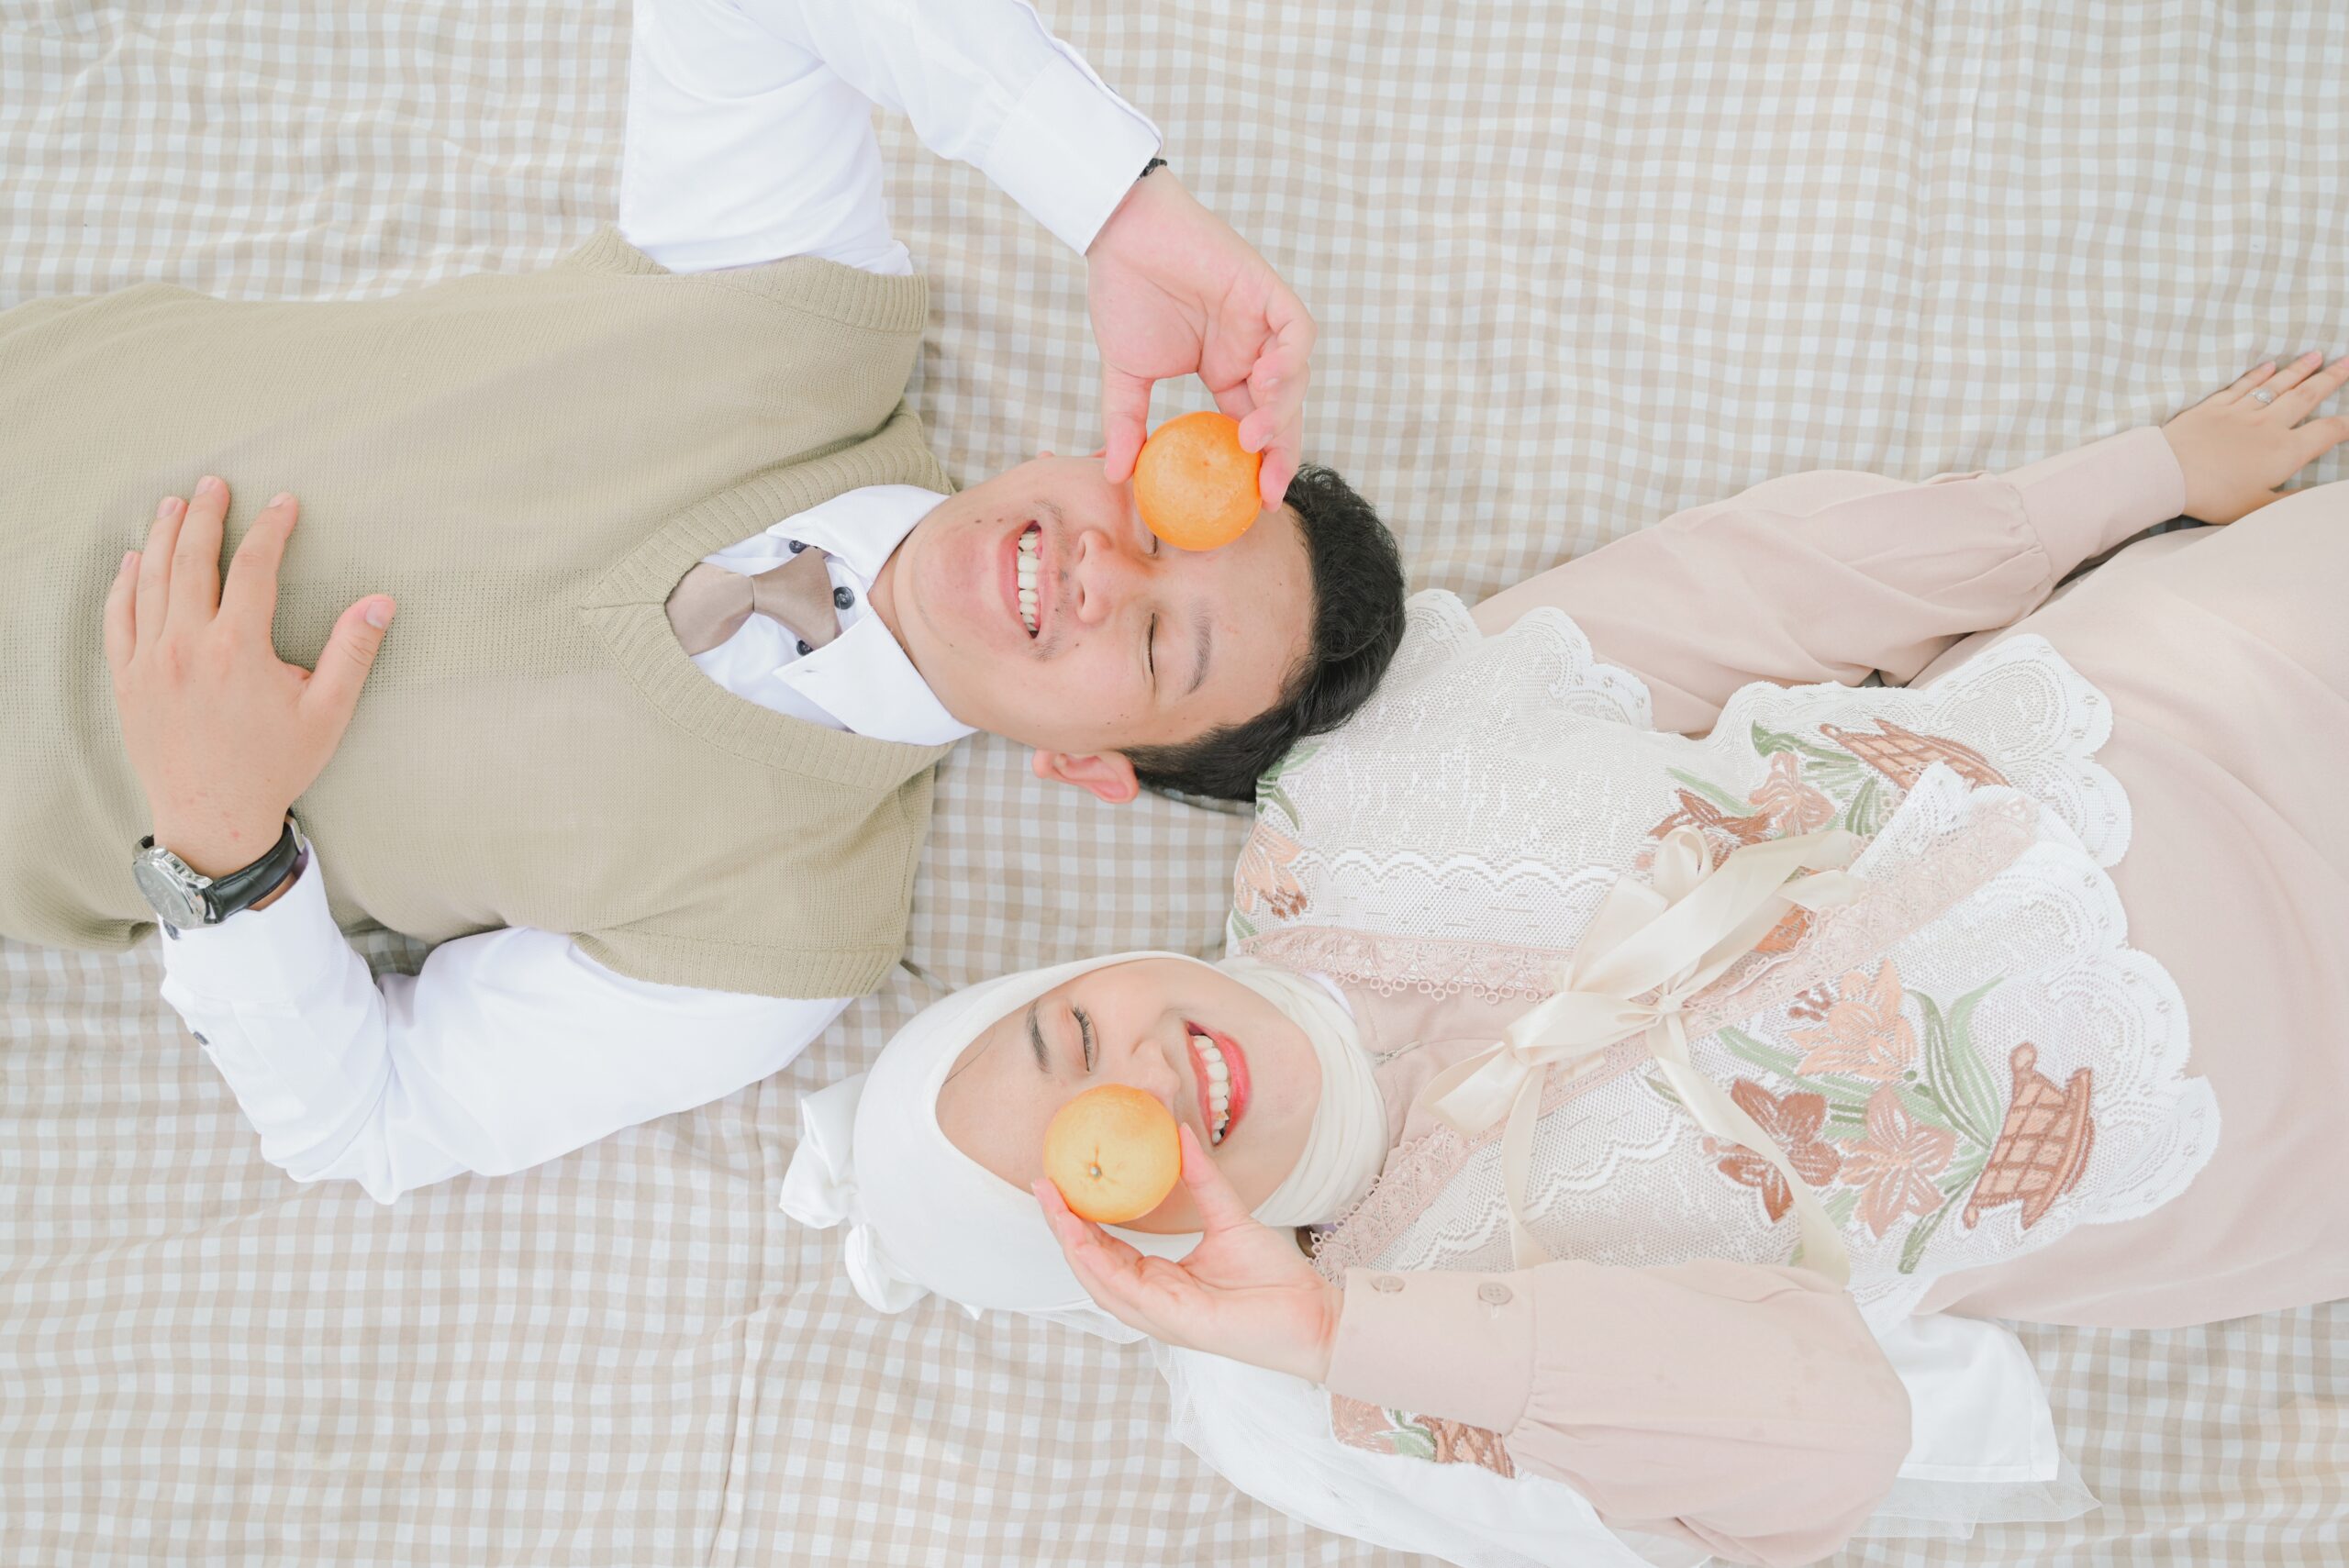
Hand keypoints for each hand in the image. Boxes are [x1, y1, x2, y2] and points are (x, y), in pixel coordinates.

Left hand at [104, 478, 393, 875]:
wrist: (213, 819)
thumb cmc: (276, 767)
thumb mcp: (328, 712)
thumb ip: (353, 652)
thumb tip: (382, 601)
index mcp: (238, 648)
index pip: (254, 568)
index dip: (271, 530)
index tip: (284, 503)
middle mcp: (186, 646)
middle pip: (192, 560)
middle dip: (205, 515)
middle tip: (214, 484)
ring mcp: (149, 661)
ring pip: (150, 580)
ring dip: (163, 536)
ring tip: (173, 504)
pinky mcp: (127, 681)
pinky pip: (118, 618)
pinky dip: (123, 583)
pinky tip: (134, 559)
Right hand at [1034, 1123, 1343, 1383]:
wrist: (1312, 1316)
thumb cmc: (1275, 1279)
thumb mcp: (1231, 1217)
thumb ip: (1203, 1180)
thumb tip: (1182, 1133)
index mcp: (1160, 1280)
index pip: (1107, 1250)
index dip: (1079, 1219)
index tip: (1060, 1182)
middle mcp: (1151, 1299)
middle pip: (1091, 1265)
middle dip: (1062, 1227)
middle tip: (1042, 1186)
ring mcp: (1159, 1314)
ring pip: (1099, 1281)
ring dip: (1071, 1244)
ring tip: (1052, 1206)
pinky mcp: (1174, 1320)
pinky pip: (1127, 1292)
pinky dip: (1100, 1265)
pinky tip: (1083, 1239)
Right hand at [1086, 169, 1314, 509]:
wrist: (1121, 232)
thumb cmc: (1123, 291)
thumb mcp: (1124, 374)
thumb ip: (1127, 423)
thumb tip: (1115, 474)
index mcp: (1225, 372)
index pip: (1254, 427)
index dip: (1260, 465)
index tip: (1254, 503)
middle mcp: (1250, 350)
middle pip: (1283, 410)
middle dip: (1282, 452)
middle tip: (1268, 489)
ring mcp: (1262, 321)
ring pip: (1294, 376)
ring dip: (1281, 410)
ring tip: (1255, 436)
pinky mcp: (1266, 289)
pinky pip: (1297, 331)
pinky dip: (1290, 359)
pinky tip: (1264, 382)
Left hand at [2161, 352, 2348, 522]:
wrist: (2168, 473)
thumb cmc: (2213, 496)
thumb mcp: (2256, 508)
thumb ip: (2289, 499)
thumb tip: (2315, 494)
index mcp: (2285, 451)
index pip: (2327, 432)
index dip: (2347, 425)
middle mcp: (2269, 425)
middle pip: (2307, 396)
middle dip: (2331, 379)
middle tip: (2348, 362)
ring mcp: (2240, 412)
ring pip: (2277, 385)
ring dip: (2299, 369)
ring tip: (2317, 355)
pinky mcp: (2213, 406)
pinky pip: (2242, 386)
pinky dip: (2257, 374)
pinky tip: (2269, 365)